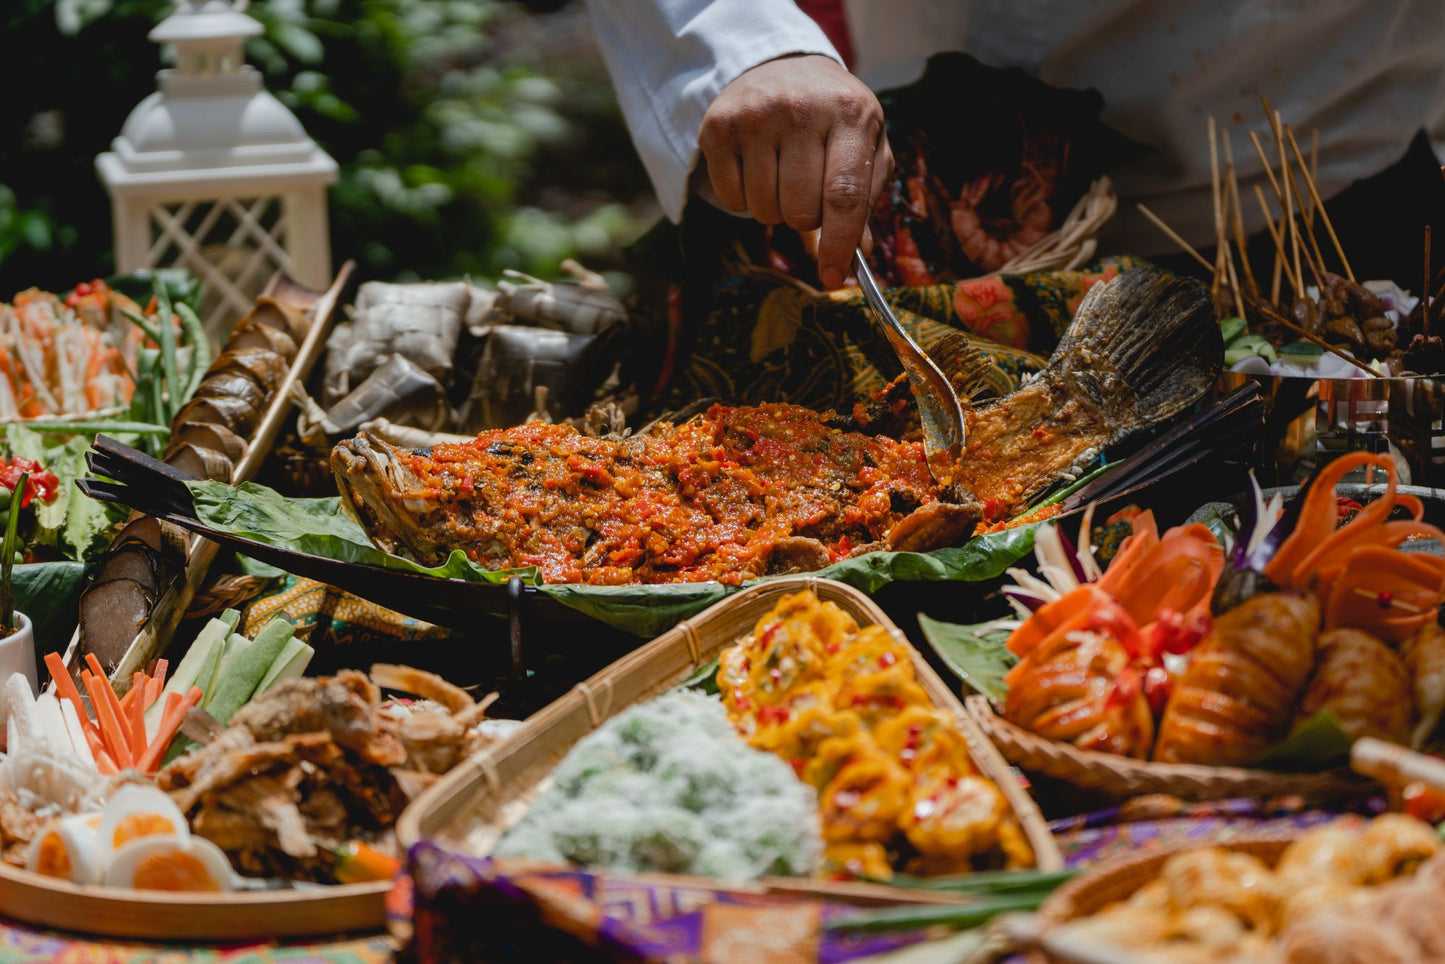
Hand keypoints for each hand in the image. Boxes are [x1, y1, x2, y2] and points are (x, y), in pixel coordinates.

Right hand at [699, 54, 891, 288]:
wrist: (781, 64)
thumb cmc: (831, 117)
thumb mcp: (864, 144)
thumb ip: (867, 198)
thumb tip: (860, 255)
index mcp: (850, 114)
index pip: (844, 195)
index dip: (840, 245)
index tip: (834, 277)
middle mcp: (801, 109)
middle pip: (801, 211)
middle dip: (806, 219)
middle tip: (807, 191)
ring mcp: (755, 116)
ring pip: (764, 210)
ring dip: (775, 210)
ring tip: (781, 176)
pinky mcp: (718, 127)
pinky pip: (732, 200)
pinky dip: (744, 200)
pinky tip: (755, 169)